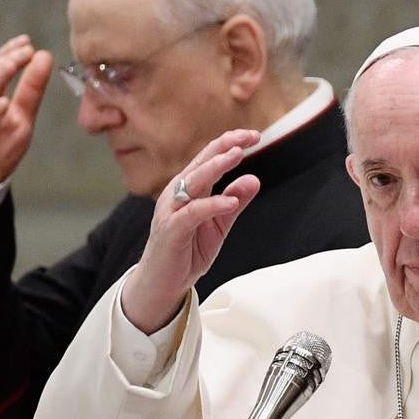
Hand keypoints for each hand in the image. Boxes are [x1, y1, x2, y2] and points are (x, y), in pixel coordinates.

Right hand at [122, 130, 262, 333]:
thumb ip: (235, 202)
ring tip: (238, 156)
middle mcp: (177, 193)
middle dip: (226, 146)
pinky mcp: (171, 230)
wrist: (163, 283)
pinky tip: (231, 201)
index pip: (209, 157)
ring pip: (194, 181)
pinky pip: (192, 212)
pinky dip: (212, 204)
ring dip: (216, 167)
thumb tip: (255, 179)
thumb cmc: (187, 251)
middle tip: (250, 137)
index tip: (254, 135)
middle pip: (202, 162)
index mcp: (189, 189)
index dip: (230, 143)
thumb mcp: (219, 224)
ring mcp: (171, 210)